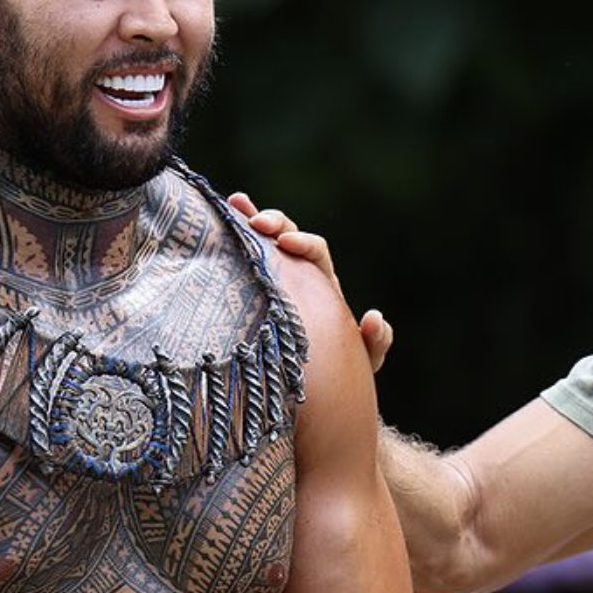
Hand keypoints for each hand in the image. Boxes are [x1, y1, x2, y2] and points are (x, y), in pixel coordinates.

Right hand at [228, 193, 392, 373]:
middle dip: (274, 224)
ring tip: (233, 205)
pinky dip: (232, 242)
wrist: (319, 387)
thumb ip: (377, 340)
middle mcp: (301, 278)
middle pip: (289, 237)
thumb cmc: (344, 371)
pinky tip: (215, 226)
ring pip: (264, 245)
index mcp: (325, 286)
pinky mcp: (253, 296)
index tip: (285, 243)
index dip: (303, 243)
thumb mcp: (364, 359)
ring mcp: (276, 284)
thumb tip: (374, 316)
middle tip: (255, 222)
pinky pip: (243, 264)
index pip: (316, 253)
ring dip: (249, 221)